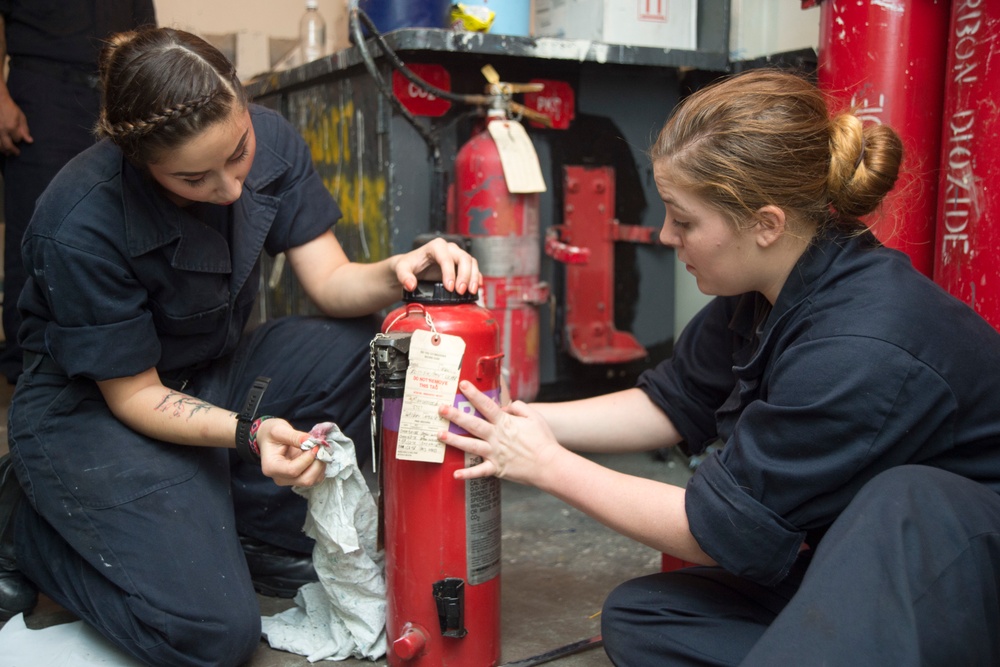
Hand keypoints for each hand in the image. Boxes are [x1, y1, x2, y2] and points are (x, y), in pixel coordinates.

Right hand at [0, 94, 31, 155]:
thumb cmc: (10, 108)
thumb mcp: (21, 117)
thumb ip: (25, 130)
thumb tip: (29, 141)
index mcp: (11, 128)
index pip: (17, 140)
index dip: (19, 140)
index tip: (19, 138)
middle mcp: (2, 131)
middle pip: (7, 146)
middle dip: (13, 151)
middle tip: (16, 153)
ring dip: (3, 150)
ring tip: (7, 153)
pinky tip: (0, 147)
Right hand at [256, 418, 327, 486]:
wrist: (269, 439)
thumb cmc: (271, 434)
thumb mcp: (279, 430)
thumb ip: (295, 436)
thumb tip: (311, 441)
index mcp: (271, 467)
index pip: (293, 470)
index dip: (308, 459)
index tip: (315, 445)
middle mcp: (280, 478)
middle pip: (305, 480)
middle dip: (317, 464)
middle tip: (320, 448)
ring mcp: (290, 480)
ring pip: (313, 480)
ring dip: (321, 465)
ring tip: (320, 450)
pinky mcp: (299, 478)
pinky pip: (315, 478)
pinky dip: (321, 468)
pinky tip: (318, 455)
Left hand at [394, 237, 480, 294]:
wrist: (413, 268)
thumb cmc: (408, 266)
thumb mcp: (401, 269)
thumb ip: (404, 276)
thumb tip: (411, 285)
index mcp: (435, 246)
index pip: (446, 257)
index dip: (450, 272)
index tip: (449, 288)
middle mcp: (449, 248)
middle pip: (463, 258)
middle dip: (464, 275)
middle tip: (460, 292)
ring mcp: (457, 256)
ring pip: (471, 262)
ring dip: (473, 277)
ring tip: (469, 292)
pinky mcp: (462, 265)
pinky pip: (474, 269)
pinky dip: (476, 278)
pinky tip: (476, 289)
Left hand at [438, 380, 560, 484]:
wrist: (549, 464)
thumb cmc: (543, 440)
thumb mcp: (534, 417)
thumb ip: (519, 407)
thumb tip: (505, 406)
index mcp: (505, 423)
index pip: (487, 405)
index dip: (474, 394)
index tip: (463, 385)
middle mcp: (497, 437)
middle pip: (473, 424)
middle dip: (455, 415)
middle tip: (441, 409)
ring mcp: (495, 453)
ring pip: (471, 446)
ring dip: (454, 441)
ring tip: (440, 435)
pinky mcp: (497, 469)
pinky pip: (480, 472)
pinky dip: (467, 474)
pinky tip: (455, 474)